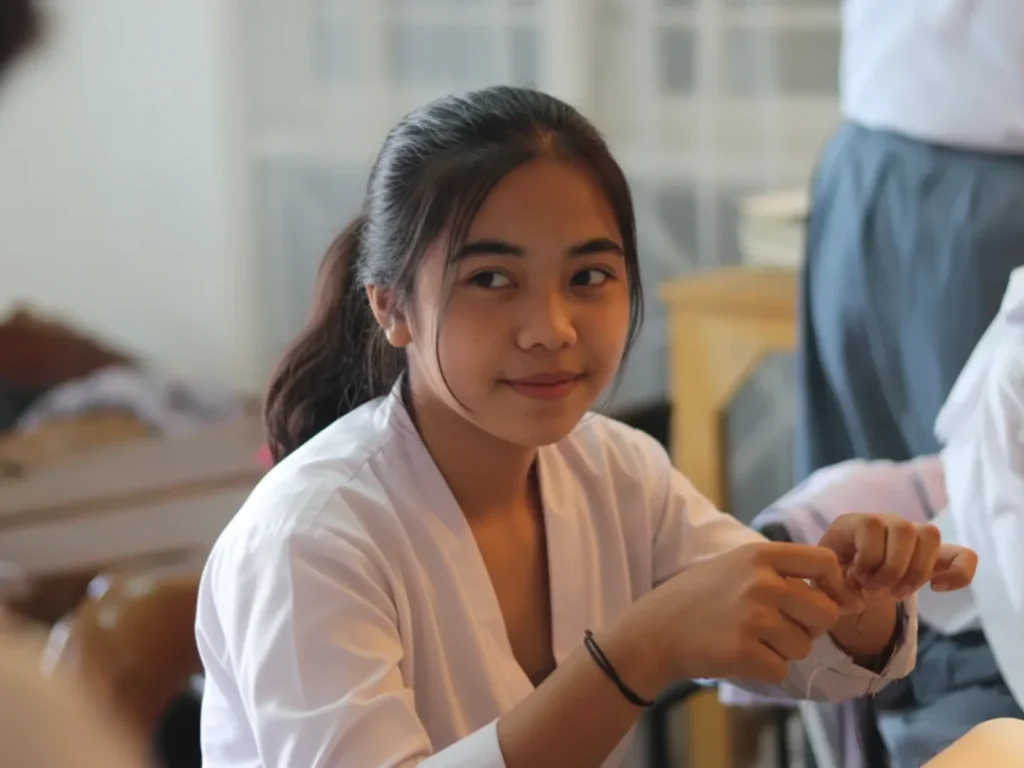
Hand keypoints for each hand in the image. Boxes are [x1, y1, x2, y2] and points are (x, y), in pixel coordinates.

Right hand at [630, 542, 845, 684]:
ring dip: (784, 650)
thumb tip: (842, 595)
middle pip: (825, 613)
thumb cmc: (700, 597)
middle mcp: (761, 582)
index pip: (825, 562)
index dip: (834, 585)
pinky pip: (781, 670)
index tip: (822, 599)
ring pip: (804, 646)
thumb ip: (782, 573)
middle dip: (810, 627)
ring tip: (751, 639)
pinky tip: (739, 656)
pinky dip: (765, 669)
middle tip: (780, 628)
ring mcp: (752, 617)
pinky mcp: (744, 651)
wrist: (655, 629)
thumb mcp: (737, 566)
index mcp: (760, 555)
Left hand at [817, 513, 977, 604]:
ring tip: (898, 591)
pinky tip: (937, 588)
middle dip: (893, 568)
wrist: (847, 580)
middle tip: (878, 589)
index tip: (858, 578)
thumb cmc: (835, 578)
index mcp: (854, 523)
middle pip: (905, 529)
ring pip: (930, 535)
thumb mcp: (826, 582)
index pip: (871, 525)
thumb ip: (833, 588)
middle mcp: (885, 521)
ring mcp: (912, 536)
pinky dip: (958, 574)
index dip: (868, 557)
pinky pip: (963, 555)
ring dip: (916, 571)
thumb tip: (857, 596)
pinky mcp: (934, 556)